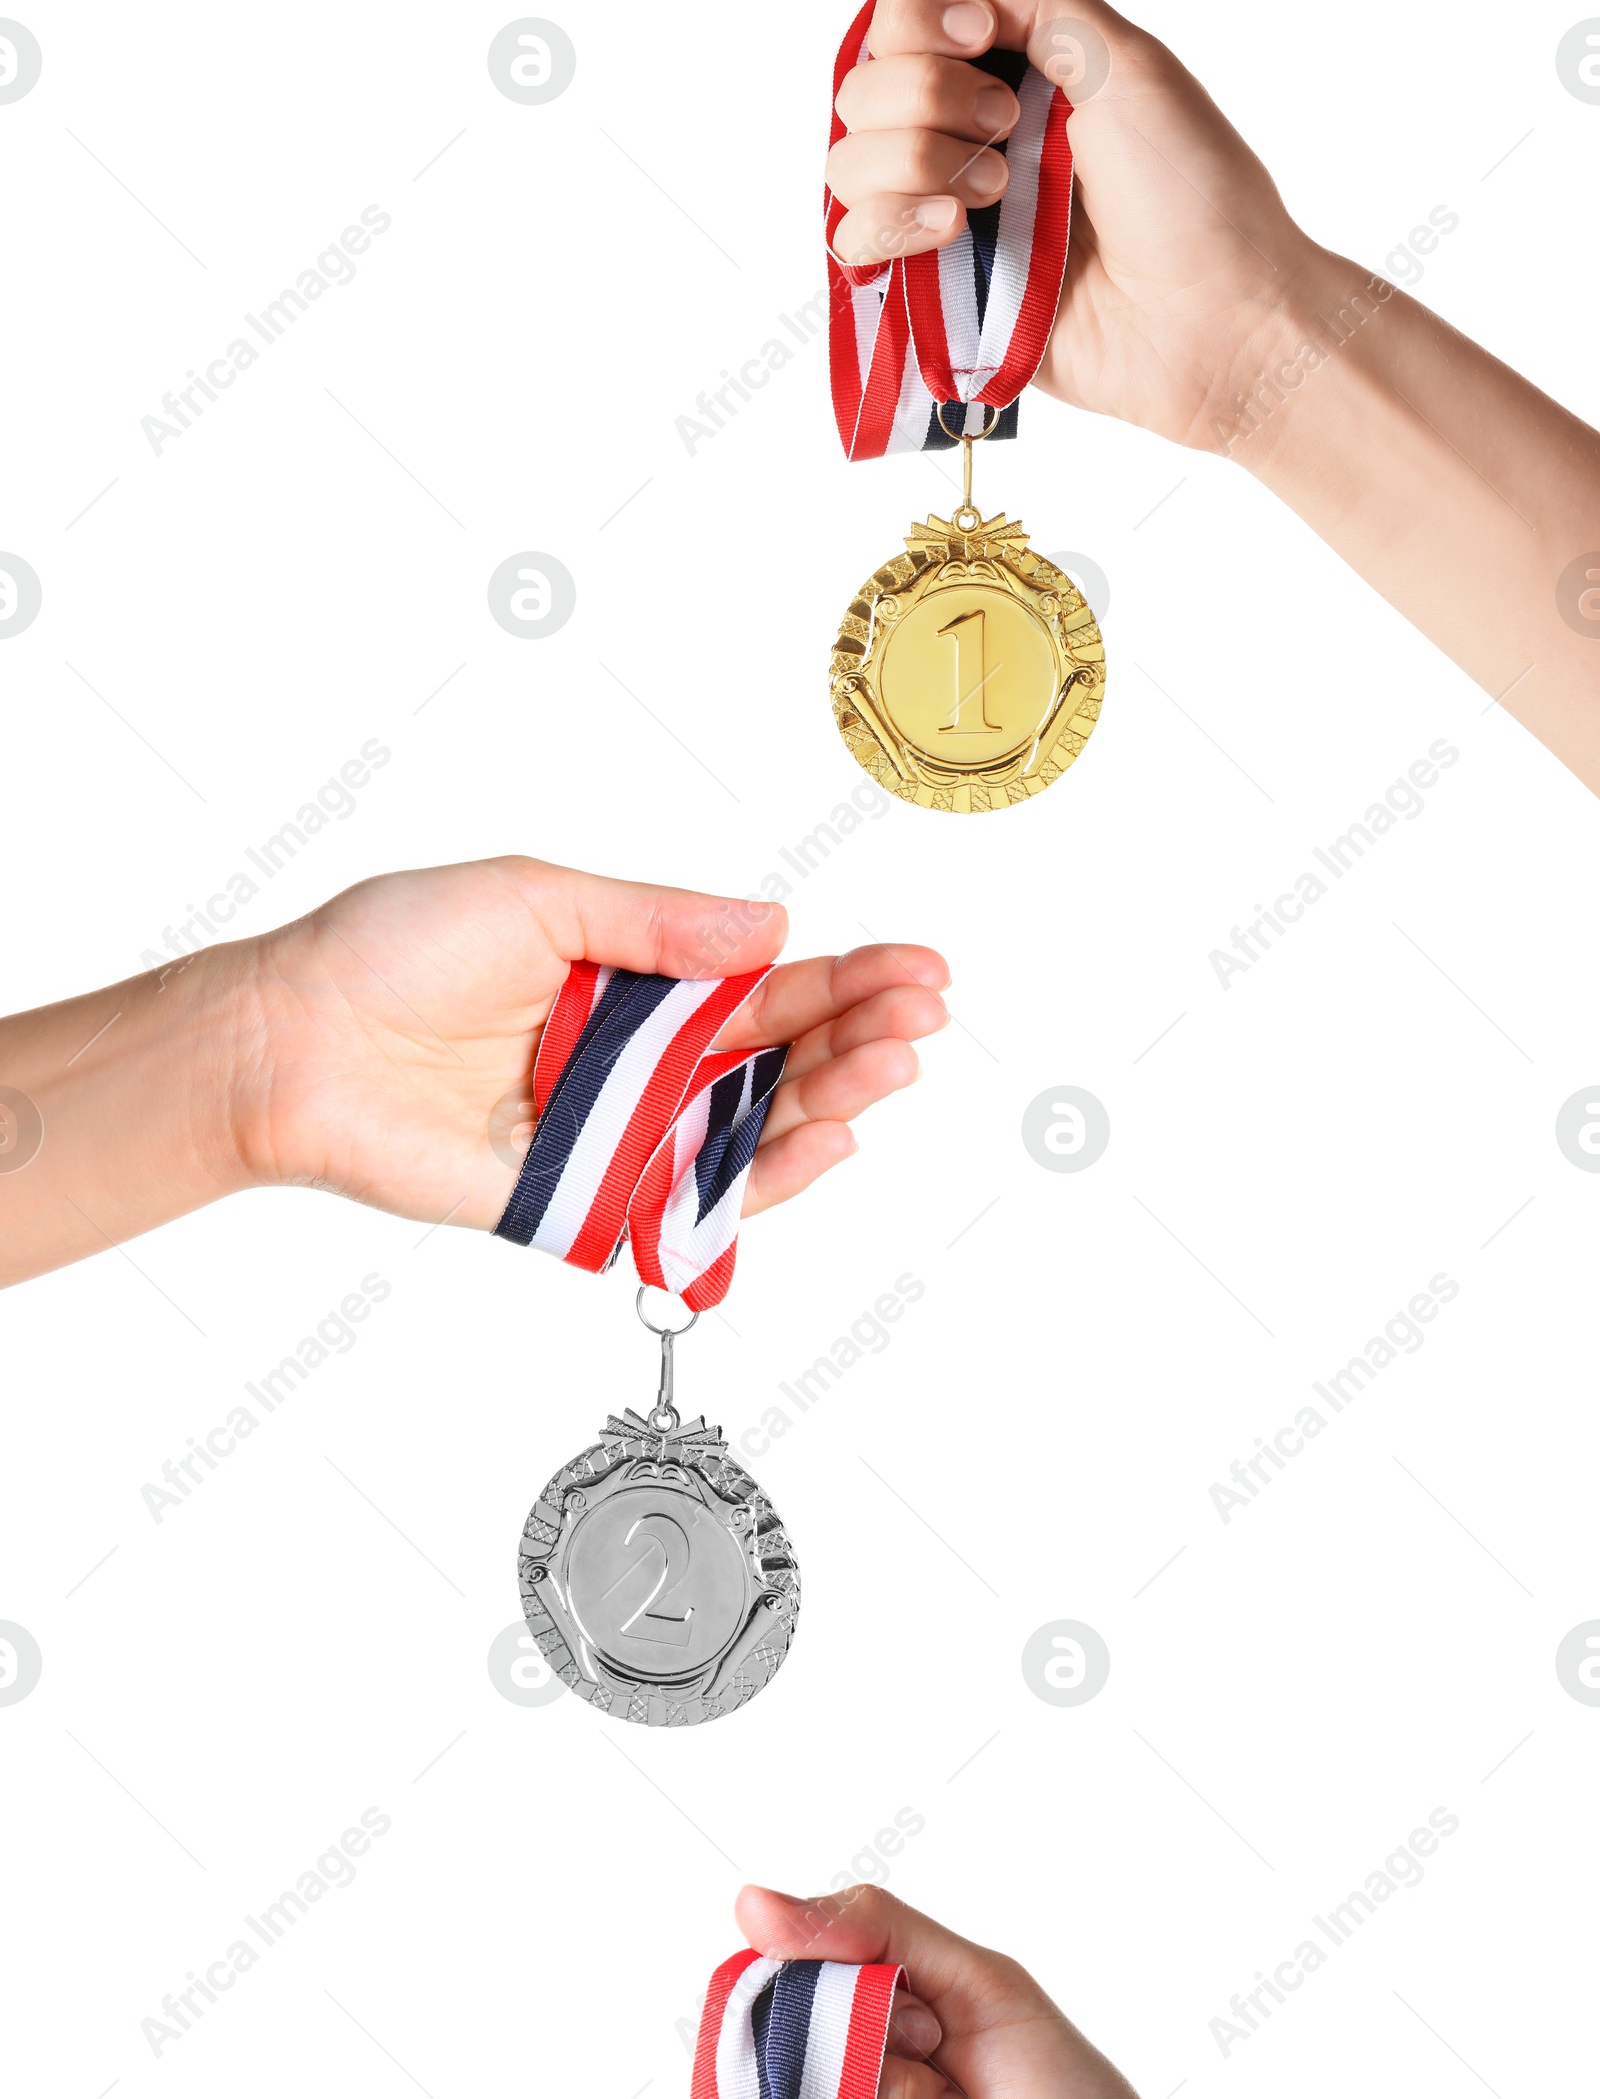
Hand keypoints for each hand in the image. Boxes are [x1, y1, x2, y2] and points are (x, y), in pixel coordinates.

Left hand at [235, 860, 946, 1232]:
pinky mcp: (585, 1200)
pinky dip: (764, 1180)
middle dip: (860, 1036)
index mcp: (630, 980)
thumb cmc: (391, 953)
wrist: (295, 1042)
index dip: (846, 978)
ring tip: (891, 1067)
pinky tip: (827, 1139)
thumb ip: (657, 925)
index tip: (922, 968)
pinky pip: (691, 1201)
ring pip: (752, 1129)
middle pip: (778, 1056)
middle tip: (922, 1016)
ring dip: (832, 1101)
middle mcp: (636, 1060)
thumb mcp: (537, 897)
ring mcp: (617, 1132)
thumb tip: (772, 927)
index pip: (764, 982)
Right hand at [830, 0, 1320, 454]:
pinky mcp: (939, 289)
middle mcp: (971, 137)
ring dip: (914, 161)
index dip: (920, 21)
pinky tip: (953, 231)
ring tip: (998, 195)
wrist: (1216, 320)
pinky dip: (891, 224)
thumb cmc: (1195, 193)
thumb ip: (1036, 0)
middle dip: (925, 96)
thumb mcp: (1129, 62)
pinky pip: (855, 241)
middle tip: (1009, 125)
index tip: (978, 39)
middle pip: (865, 85)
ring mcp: (949, 213)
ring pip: (849, 161)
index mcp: (1016, 74)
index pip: (902, 19)